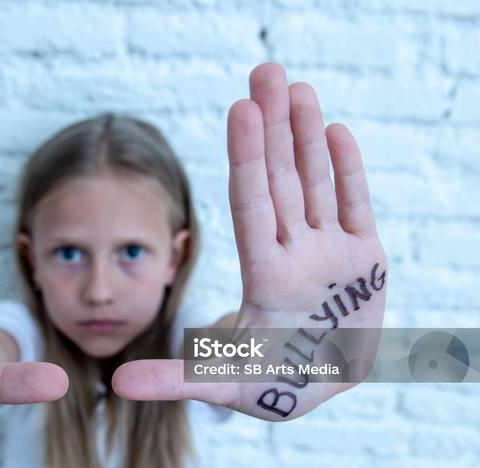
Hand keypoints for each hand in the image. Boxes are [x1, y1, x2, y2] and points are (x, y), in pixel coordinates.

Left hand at [113, 63, 386, 420]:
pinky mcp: (364, 260)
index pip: (252, 207)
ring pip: (316, 183)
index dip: (247, 159)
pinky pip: (355, 206)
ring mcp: (329, 253)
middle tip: (266, 70)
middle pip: (282, 182)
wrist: (313, 386)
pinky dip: (349, 171)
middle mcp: (294, 254)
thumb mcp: (222, 382)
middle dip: (275, 127)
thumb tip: (115, 386)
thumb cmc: (266, 386)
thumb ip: (175, 379)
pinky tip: (333, 130)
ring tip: (297, 88)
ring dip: (308, 136)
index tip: (239, 109)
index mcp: (264, 277)